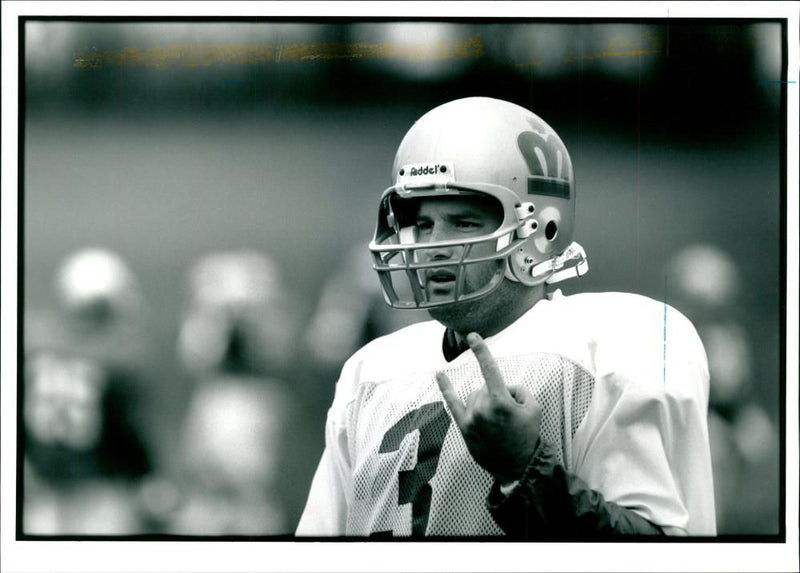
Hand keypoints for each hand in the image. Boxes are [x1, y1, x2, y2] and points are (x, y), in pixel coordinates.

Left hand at [435, 332, 541, 485]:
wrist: (517, 467)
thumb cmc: (527, 436)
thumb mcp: (534, 408)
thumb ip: (520, 390)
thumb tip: (505, 386)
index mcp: (500, 401)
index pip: (489, 369)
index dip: (481, 350)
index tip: (472, 336)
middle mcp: (482, 408)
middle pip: (484, 387)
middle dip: (497, 396)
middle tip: (508, 417)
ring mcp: (471, 418)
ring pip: (474, 396)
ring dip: (484, 402)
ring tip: (497, 423)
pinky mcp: (464, 428)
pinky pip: (452, 404)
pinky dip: (446, 388)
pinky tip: (439, 375)